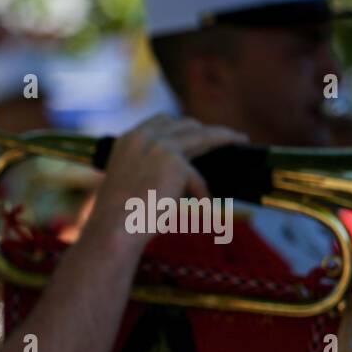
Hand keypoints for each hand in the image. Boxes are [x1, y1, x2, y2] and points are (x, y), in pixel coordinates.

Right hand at [89, 114, 247, 248]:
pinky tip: (205, 205)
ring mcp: (160, 147)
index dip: (180, 126)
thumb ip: (145, 169)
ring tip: (238, 140)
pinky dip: (202, 193)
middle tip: (222, 138)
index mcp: (127, 140)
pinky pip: (198, 178)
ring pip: (203, 135)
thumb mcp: (127, 183)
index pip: (160, 121)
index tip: (195, 132)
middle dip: (204, 130)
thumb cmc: (117, 216)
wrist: (112, 230)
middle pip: (184, 123)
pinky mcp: (175, 163)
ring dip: (223, 137)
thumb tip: (178, 172)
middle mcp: (142, 137)